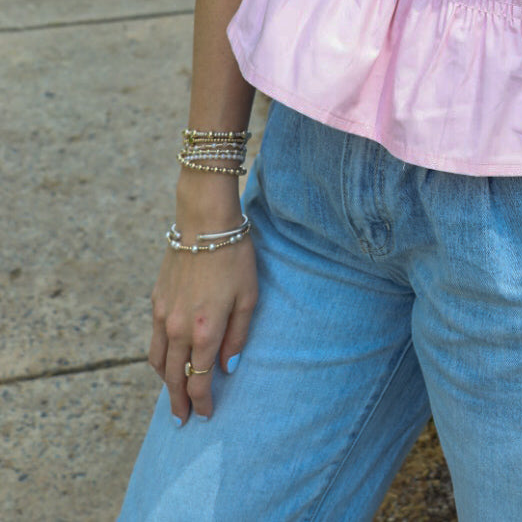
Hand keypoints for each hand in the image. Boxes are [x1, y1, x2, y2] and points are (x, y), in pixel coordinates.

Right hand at [148, 186, 257, 424]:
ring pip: (158, 361)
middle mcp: (178, 327)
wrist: (204, 221)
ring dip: (164, 382)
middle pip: (174, 376)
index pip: (200, 378)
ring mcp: (163, 314)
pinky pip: (153, 340)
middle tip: (181, 420)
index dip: (202, 401)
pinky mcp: (156, 300)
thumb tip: (228, 366)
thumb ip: (238, 336)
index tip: (205, 416)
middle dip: (179, 401)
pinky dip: (158, 358)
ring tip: (172, 396)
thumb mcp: (248, 297)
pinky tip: (166, 361)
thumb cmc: (234, 256)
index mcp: (205, 329)